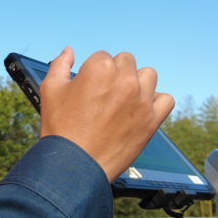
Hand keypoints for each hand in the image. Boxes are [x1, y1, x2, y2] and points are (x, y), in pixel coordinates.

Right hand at [39, 47, 174, 181]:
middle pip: (126, 62)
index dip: (93, 71)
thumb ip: (60, 64)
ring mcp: (140, 100)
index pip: (102, 56)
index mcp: (99, 68)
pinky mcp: (151, 120)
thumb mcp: (51, 90)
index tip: (90, 86)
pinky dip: (156, 102)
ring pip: (148, 75)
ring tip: (123, 98)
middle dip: (115, 73)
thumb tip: (68, 51)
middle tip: (104, 94)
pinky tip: (141, 108)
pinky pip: (166, 100)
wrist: (74, 166)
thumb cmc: (61, 130)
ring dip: (137, 82)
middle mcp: (124, 80)